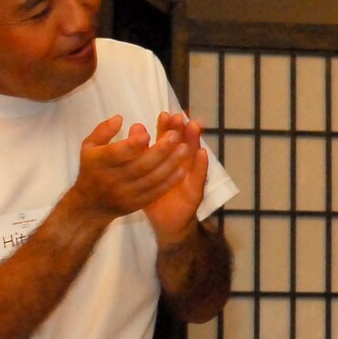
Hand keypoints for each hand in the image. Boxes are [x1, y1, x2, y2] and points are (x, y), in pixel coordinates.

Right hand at [68, 115, 190, 226]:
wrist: (91, 205)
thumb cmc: (92, 169)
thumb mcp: (89, 147)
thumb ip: (103, 131)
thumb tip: (119, 118)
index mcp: (100, 163)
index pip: (117, 154)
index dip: (133, 144)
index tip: (148, 133)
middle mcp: (112, 180)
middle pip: (139, 166)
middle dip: (160, 150)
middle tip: (175, 135)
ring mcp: (125, 194)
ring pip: (151, 179)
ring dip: (170, 164)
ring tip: (184, 149)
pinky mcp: (136, 204)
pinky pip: (156, 192)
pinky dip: (170, 181)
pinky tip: (182, 169)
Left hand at [142, 111, 209, 241]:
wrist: (165, 223)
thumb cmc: (154, 196)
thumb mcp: (143, 173)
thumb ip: (139, 151)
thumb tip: (134, 127)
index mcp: (168, 159)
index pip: (167, 139)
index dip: (166, 127)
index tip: (164, 114)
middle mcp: (181, 163)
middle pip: (182, 142)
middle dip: (181, 129)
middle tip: (178, 116)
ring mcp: (190, 176)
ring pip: (193, 155)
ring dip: (195, 140)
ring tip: (194, 126)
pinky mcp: (196, 190)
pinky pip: (200, 177)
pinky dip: (202, 165)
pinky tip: (203, 154)